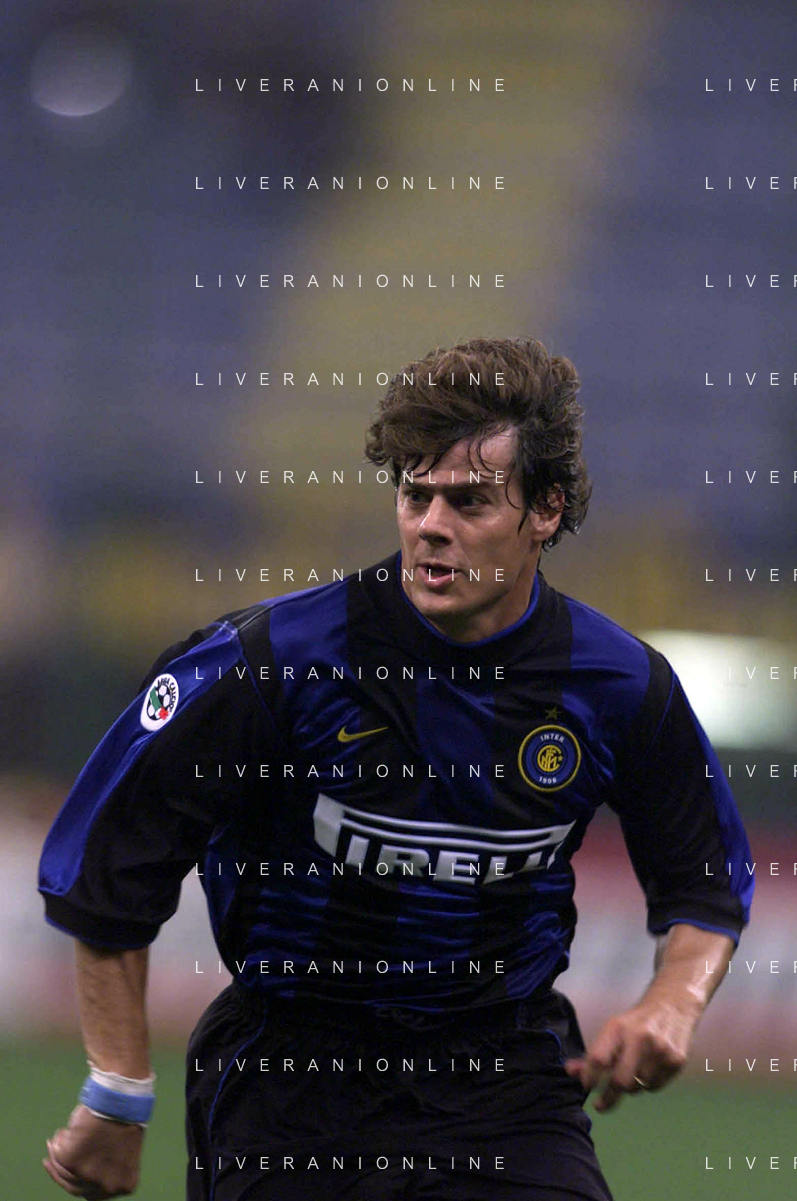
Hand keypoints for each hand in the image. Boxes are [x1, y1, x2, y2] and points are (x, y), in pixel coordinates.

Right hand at [43, 1104, 143, 1196]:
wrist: (122, 1101)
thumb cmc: (126, 1118)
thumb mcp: (125, 1151)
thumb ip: (108, 1167)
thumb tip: (85, 1170)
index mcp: (123, 1184)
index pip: (92, 1193)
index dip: (77, 1182)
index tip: (67, 1173)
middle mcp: (105, 1186)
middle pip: (73, 1185)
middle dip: (60, 1172)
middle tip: (49, 1160)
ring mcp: (88, 1175)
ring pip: (62, 1170)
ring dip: (57, 1153)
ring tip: (59, 1136)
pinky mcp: (72, 1160)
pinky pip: (58, 1153)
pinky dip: (58, 1142)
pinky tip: (62, 1131)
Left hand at [564, 1000, 692, 1112]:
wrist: (672, 1005)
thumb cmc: (635, 1022)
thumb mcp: (613, 1030)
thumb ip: (593, 1053)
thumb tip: (569, 1072)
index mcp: (618, 1027)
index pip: (598, 1058)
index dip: (589, 1076)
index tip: (586, 1085)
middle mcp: (640, 1038)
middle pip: (620, 1081)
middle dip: (608, 1096)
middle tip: (600, 1102)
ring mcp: (660, 1050)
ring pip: (638, 1087)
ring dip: (630, 1087)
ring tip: (631, 1073)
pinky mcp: (676, 1061)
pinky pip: (655, 1087)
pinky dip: (647, 1085)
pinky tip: (649, 1070)